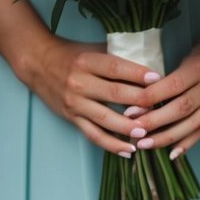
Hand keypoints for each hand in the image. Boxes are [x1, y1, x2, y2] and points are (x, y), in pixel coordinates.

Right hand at [19, 36, 153, 155]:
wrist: (38, 63)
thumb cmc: (72, 54)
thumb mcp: (93, 49)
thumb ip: (118, 57)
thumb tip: (151, 64)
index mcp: (88, 62)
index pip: (117, 68)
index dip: (138, 74)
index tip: (157, 78)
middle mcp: (80, 83)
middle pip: (115, 94)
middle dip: (140, 102)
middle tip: (161, 108)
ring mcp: (75, 103)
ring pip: (105, 119)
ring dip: (128, 128)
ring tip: (147, 134)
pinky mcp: (71, 118)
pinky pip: (93, 134)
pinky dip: (111, 144)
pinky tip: (128, 150)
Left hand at [125, 37, 199, 156]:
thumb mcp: (188, 57)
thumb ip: (170, 78)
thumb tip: (142, 101)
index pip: (172, 86)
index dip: (150, 100)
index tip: (129, 111)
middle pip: (181, 108)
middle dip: (154, 122)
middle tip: (132, 132)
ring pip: (192, 123)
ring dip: (166, 137)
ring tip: (145, 144)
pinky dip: (188, 143)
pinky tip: (172, 153)